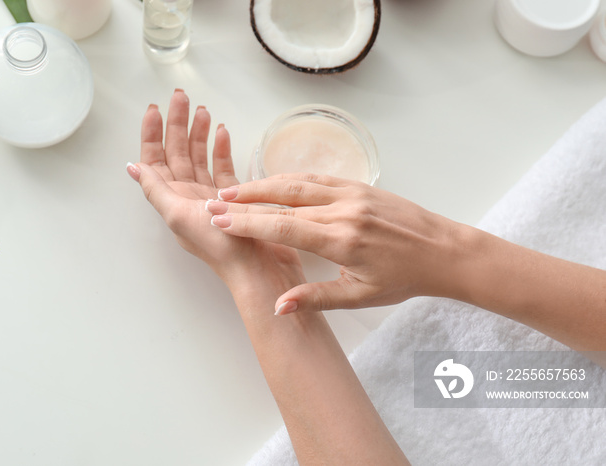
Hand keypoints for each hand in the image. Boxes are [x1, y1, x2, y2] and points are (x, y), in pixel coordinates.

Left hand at [127, 90, 302, 290]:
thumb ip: (156, 190)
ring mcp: (211, 197)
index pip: (156, 160)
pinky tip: (222, 133)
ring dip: (199, 133)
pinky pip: (224, 169)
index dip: (153, 134)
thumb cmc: (219, 246)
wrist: (258, 270)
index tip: (155, 109)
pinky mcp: (235, 199)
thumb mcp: (178, 216)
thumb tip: (132, 168)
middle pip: (178, 152)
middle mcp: (188, 196)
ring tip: (202, 110)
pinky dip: (221, 150)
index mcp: (172, 200)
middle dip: (177, 124)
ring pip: (200, 157)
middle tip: (180, 97)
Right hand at [205, 173, 464, 313]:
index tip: (220, 222)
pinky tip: (272, 182)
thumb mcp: (360, 296)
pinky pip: (317, 177)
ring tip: (232, 189)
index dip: (247, 224)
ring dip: (262, 185)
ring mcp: (352, 194)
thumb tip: (277, 306)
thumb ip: (315, 298)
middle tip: (214, 202)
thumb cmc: (404, 278)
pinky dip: (289, 178)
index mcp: (342, 240)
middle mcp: (343, 211)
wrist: (443, 251)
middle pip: (283, 200)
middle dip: (244, 200)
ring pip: (298, 182)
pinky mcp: (360, 186)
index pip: (283, 227)